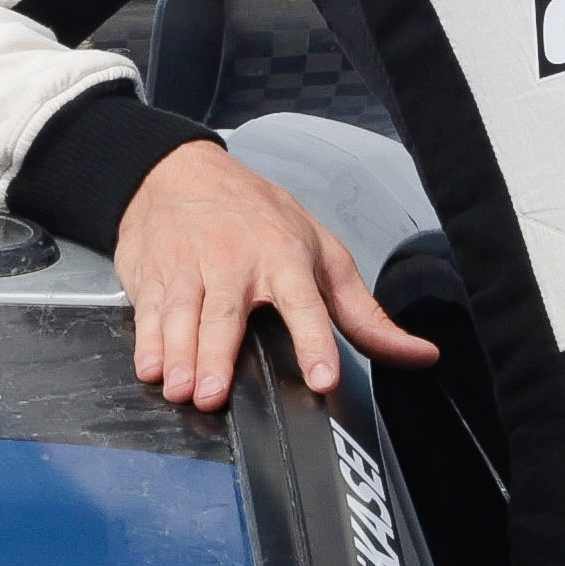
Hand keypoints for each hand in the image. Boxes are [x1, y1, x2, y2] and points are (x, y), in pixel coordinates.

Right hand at [112, 139, 438, 409]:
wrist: (176, 171)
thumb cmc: (256, 214)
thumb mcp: (320, 251)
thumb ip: (363, 313)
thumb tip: (418, 355)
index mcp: (284, 257)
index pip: (305, 304)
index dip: (315, 342)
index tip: (323, 378)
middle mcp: (234, 262)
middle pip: (226, 315)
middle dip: (217, 354)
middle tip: (212, 394)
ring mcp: (188, 267)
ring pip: (181, 316)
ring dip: (179, 355)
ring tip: (179, 388)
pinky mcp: (151, 275)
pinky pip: (147, 313)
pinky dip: (146, 341)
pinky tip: (150, 366)